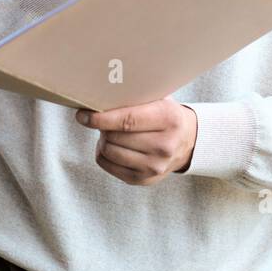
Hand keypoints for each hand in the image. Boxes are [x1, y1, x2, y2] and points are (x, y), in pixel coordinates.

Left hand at [75, 99, 197, 184]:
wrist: (188, 142)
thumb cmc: (166, 114)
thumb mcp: (159, 98)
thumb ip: (136, 94)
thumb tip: (100, 90)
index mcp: (168, 119)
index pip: (127, 120)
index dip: (100, 118)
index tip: (83, 115)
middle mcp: (164, 145)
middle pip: (114, 137)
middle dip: (103, 127)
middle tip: (105, 119)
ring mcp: (155, 166)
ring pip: (109, 152)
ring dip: (103, 140)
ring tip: (112, 132)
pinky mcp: (144, 180)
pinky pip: (108, 165)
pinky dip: (104, 153)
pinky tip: (113, 145)